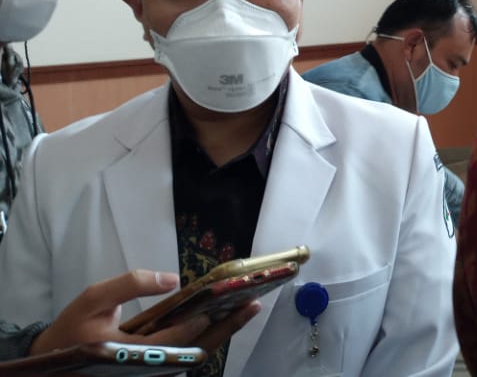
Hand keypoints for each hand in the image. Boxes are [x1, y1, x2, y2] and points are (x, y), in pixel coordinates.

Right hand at [29, 270, 260, 354]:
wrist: (52, 366)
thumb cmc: (72, 330)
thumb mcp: (93, 299)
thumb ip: (130, 284)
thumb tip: (172, 279)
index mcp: (127, 354)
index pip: (174, 340)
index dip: (200, 323)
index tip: (223, 303)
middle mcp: (146, 369)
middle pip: (196, 352)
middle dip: (227, 329)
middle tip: (254, 305)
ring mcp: (152, 372)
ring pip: (195, 356)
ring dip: (222, 333)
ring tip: (247, 308)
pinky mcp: (154, 370)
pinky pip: (186, 356)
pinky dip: (207, 338)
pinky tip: (224, 318)